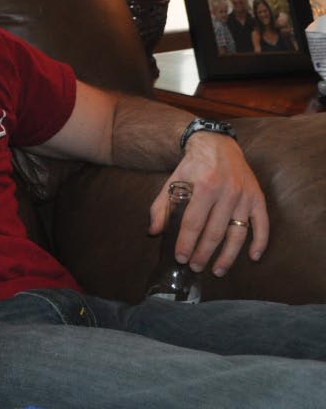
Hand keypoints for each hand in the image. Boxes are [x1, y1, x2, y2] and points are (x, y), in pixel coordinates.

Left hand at [151, 132, 267, 276]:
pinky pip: (262, 224)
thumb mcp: (172, 181)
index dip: (186, 243)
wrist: (218, 144)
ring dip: (228, 255)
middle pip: (214, 232)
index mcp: (203, 186)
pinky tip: (253, 257)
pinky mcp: (257, 197)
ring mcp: (244, 195)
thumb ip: (161, 206)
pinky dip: (260, 242)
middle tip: (195, 267)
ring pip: (238, 233)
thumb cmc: (192, 166)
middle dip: (203, 254)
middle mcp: (227, 191)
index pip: (193, 222)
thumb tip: (153, 231)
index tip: (180, 258)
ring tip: (218, 270)